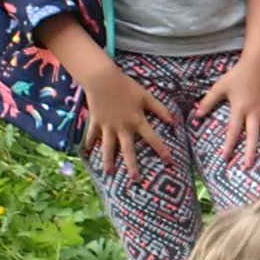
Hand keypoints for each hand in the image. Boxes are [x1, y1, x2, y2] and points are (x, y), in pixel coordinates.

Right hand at [80, 62, 175, 177]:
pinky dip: (88, 143)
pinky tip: (86, 153)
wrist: (102, 79)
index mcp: (137, 121)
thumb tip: (173, 121)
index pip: (152, 139)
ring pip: (108, 147)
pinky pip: (91, 135)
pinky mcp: (96, 122)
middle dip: (132, 165)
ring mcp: (107, 126)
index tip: (170, 161)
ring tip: (109, 173)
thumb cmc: (126, 86)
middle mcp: (122, 128)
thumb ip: (160, 109)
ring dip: (108, 161)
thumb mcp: (146, 96)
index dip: (162, 150)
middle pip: (128, 150)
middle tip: (136, 180)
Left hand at [194, 56, 259, 169]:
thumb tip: (196, 115)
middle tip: (248, 167)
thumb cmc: (238, 75)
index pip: (233, 131)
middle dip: (250, 152)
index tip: (225, 158)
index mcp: (240, 109)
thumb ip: (208, 102)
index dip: (229, 144)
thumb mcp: (220, 87)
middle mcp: (254, 113)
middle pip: (252, 135)